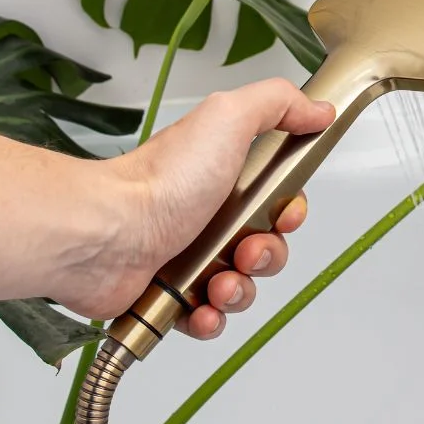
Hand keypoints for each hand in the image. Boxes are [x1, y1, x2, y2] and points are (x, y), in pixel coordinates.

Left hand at [60, 79, 335, 338]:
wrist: (106, 235)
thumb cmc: (159, 181)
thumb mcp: (227, 118)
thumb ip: (277, 105)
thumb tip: (317, 108)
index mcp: (222, 177)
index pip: (276, 200)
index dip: (289, 212)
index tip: (284, 215)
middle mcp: (206, 216)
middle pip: (265, 247)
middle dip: (267, 256)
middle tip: (246, 251)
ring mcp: (187, 258)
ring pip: (242, 287)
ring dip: (241, 290)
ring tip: (218, 283)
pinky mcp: (170, 296)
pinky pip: (209, 319)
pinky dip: (211, 319)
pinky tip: (202, 308)